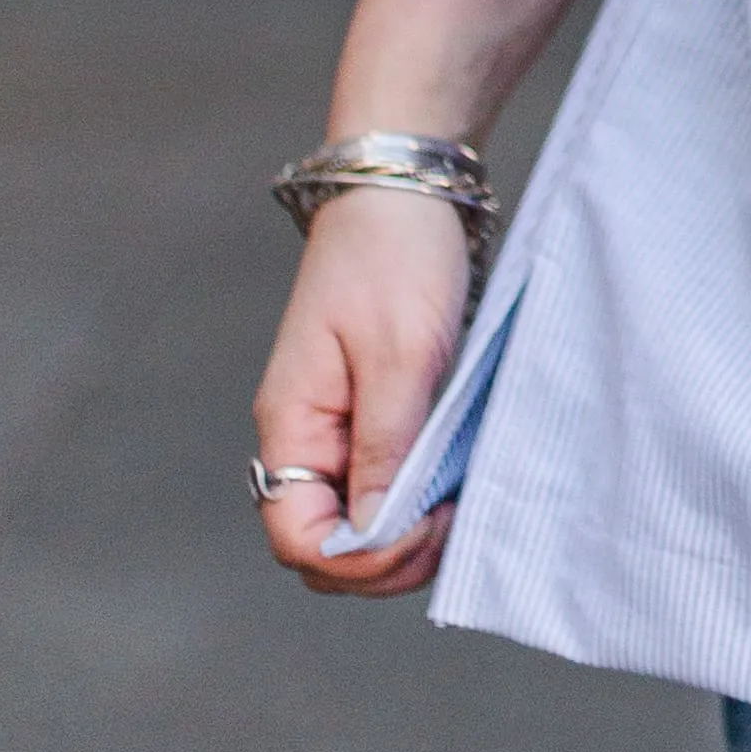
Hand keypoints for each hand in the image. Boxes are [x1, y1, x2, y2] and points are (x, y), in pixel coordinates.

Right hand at [251, 188, 466, 596]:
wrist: (404, 189)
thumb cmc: (396, 257)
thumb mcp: (399, 354)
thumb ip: (384, 448)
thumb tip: (374, 534)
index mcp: (291, 424)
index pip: (295, 536)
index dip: (356, 559)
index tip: (422, 530)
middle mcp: (304, 438)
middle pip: (323, 546)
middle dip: (384, 561)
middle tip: (451, 529)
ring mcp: (335, 431)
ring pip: (354, 525)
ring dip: (404, 540)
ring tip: (459, 514)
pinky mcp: (369, 419)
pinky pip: (380, 489)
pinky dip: (416, 507)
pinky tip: (456, 492)